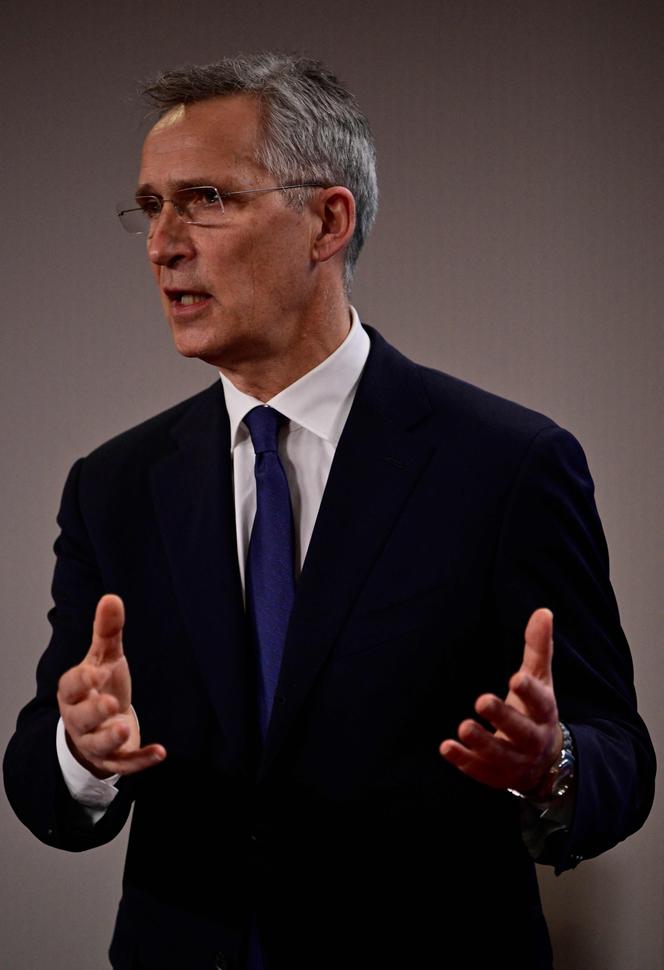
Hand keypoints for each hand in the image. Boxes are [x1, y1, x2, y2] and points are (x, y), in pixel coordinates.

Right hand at [57, 594, 165, 778]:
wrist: (99, 725)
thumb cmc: (99, 686)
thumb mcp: (104, 658)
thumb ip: (107, 631)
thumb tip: (111, 597)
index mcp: (74, 691)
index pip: (71, 685)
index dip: (82, 679)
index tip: (96, 671)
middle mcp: (80, 719)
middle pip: (81, 718)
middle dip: (94, 711)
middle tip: (111, 703)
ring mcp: (95, 742)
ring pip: (98, 744)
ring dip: (111, 738)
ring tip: (125, 729)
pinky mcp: (115, 759)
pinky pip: (125, 764)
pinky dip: (141, 761)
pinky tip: (161, 752)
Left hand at [439, 608, 561, 794]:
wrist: (544, 762)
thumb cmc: (536, 710)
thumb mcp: (541, 678)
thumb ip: (538, 647)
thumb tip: (543, 611)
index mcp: (545, 712)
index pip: (540, 702)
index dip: (530, 691)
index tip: (516, 678)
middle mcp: (533, 739)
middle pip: (521, 730)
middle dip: (503, 717)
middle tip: (481, 700)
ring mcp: (516, 760)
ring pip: (500, 754)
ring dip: (482, 742)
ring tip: (463, 726)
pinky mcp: (497, 775)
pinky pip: (481, 771)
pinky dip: (464, 761)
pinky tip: (446, 747)